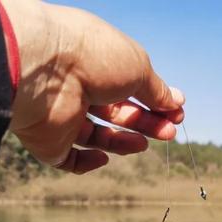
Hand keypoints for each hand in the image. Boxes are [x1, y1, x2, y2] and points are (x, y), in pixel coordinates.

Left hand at [0, 0, 184, 172]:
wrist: (44, 71)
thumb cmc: (93, 57)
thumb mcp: (138, 68)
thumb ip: (156, 90)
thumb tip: (175, 103)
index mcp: (96, 63)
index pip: (129, 87)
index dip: (155, 100)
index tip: (177, 111)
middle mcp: (77, 88)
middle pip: (116, 113)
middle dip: (146, 123)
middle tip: (169, 132)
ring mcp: (62, 116)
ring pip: (97, 136)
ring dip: (124, 142)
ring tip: (144, 143)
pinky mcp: (49, 142)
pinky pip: (70, 159)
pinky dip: (89, 163)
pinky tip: (104, 156)